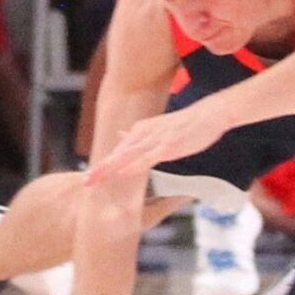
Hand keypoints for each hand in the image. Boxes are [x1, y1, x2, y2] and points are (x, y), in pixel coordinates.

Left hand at [84, 102, 228, 186]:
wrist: (209, 113)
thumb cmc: (187, 123)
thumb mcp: (158, 126)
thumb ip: (139, 134)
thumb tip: (121, 135)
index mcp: (141, 130)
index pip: (118, 151)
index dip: (103, 165)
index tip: (88, 178)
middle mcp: (144, 134)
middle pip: (118, 154)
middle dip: (101, 169)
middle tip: (85, 182)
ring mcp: (156, 139)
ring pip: (128, 156)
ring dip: (111, 168)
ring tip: (96, 179)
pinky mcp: (168, 145)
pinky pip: (148, 157)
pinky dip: (135, 165)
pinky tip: (125, 172)